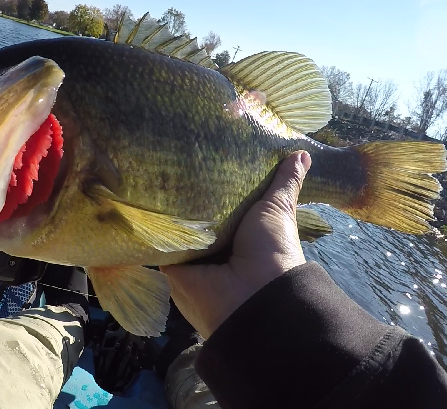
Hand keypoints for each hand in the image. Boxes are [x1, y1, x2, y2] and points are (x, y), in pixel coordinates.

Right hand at [160, 151, 310, 338]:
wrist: (253, 294)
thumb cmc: (271, 250)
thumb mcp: (277, 209)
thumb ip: (284, 183)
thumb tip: (302, 152)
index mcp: (240, 234)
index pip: (222, 206)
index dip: (215, 185)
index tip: (205, 156)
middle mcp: (215, 247)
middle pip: (195, 216)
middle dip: (186, 195)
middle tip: (173, 160)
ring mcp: (192, 258)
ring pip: (175, 227)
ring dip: (167, 209)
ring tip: (153, 172)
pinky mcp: (171, 265)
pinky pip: (159, 242)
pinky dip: (154, 226)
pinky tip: (144, 198)